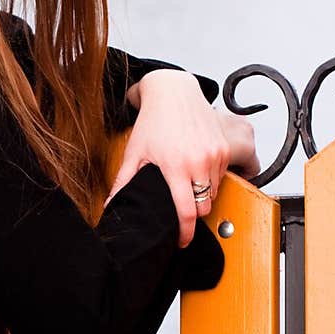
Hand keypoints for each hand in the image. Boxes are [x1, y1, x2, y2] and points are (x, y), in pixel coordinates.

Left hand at [104, 70, 258, 246]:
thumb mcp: (135, 153)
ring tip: (186, 184)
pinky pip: (221, 177)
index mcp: (175, 167)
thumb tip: (110, 207)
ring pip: (213, 193)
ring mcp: (214, 155)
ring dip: (201, 196)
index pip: (187, 212)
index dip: (185, 233)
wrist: (174, 92)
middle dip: (193, 214)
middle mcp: (199, 162)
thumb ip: (124, 183)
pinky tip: (195, 169)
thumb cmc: (153, 122)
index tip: (182, 242)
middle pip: (203, 208)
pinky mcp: (224, 148)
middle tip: (181, 209)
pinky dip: (210, 180)